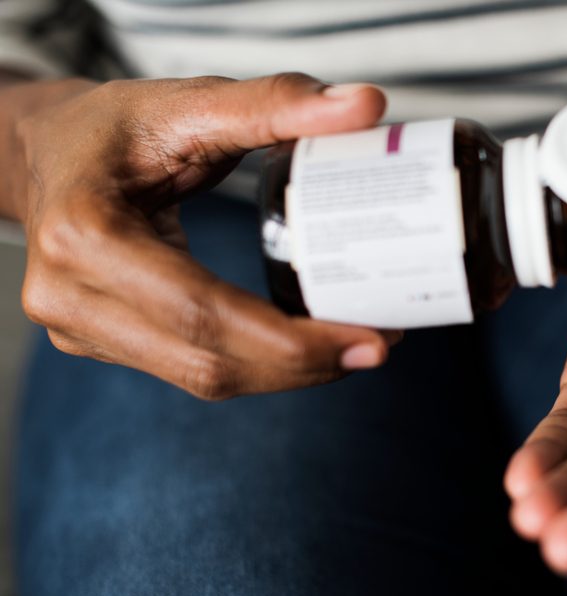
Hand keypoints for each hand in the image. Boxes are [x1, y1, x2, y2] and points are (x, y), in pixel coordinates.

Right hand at [9, 74, 397, 398]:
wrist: (46, 152)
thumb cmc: (112, 127)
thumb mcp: (188, 102)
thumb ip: (275, 103)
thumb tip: (366, 106)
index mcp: (83, 233)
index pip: (201, 310)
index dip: (289, 341)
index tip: (366, 340)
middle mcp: (69, 295)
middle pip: (206, 361)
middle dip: (303, 365)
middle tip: (377, 347)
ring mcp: (80, 327)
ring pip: (202, 378)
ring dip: (287, 373)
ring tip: (354, 347)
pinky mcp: (102, 341)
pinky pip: (191, 368)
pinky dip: (257, 364)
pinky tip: (306, 346)